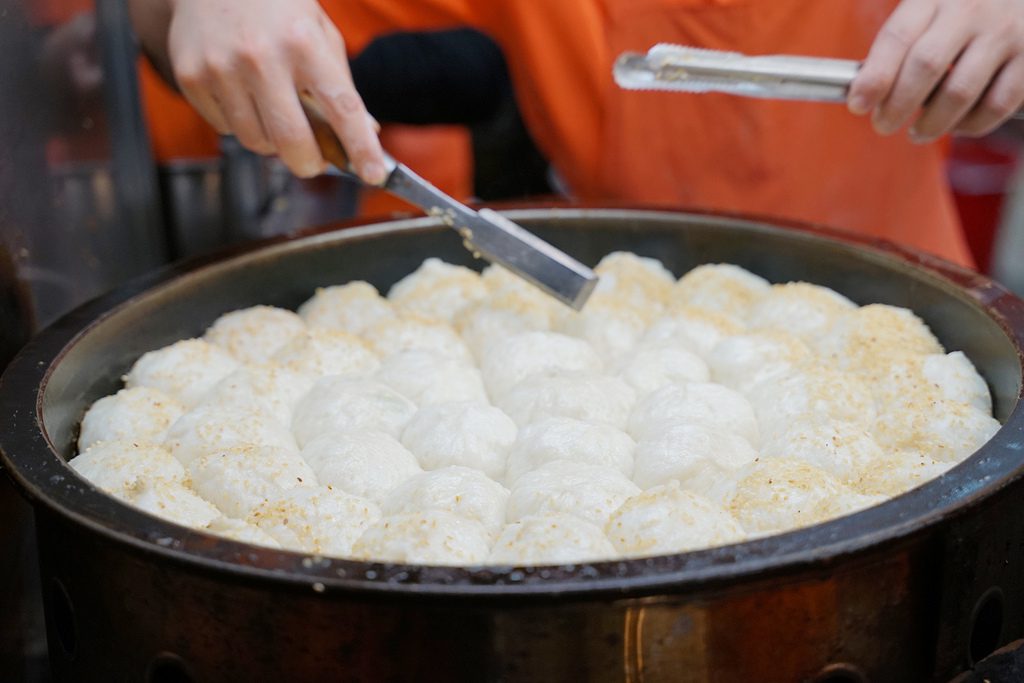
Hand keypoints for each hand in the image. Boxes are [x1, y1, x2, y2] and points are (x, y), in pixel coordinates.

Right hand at [166, 0, 386, 180]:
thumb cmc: (275, 7)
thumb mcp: (319, 33)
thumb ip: (342, 84)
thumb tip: (368, 132)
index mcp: (304, 42)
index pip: (342, 107)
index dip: (361, 147)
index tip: (373, 174)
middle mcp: (262, 56)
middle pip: (292, 141)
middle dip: (310, 163)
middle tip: (314, 162)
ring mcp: (222, 68)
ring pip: (257, 141)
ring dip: (272, 141)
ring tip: (273, 111)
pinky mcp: (192, 77)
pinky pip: (226, 129)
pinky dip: (241, 123)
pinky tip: (242, 94)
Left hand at [848, 0, 1023, 142]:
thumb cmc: (965, 7)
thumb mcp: (930, 6)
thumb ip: (901, 40)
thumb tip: (866, 90)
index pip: (897, 37)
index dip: (874, 77)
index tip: (858, 105)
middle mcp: (971, 10)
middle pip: (925, 66)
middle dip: (897, 105)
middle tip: (883, 125)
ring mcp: (1005, 33)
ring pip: (959, 91)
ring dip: (931, 123)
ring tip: (917, 132)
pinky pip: (997, 104)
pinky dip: (972, 125)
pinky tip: (957, 126)